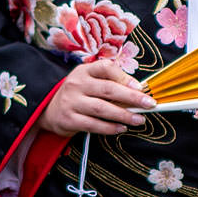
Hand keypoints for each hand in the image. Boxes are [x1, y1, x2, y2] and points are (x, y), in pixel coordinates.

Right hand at [37, 57, 154, 135]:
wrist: (49, 109)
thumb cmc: (78, 94)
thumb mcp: (88, 80)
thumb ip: (109, 82)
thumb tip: (137, 90)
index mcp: (84, 71)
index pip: (106, 68)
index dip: (124, 77)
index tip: (140, 87)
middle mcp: (77, 84)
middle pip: (108, 89)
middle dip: (131, 97)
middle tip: (149, 104)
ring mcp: (72, 102)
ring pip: (102, 109)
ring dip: (124, 115)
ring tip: (139, 119)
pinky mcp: (69, 119)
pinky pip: (93, 124)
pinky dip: (109, 128)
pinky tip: (121, 128)